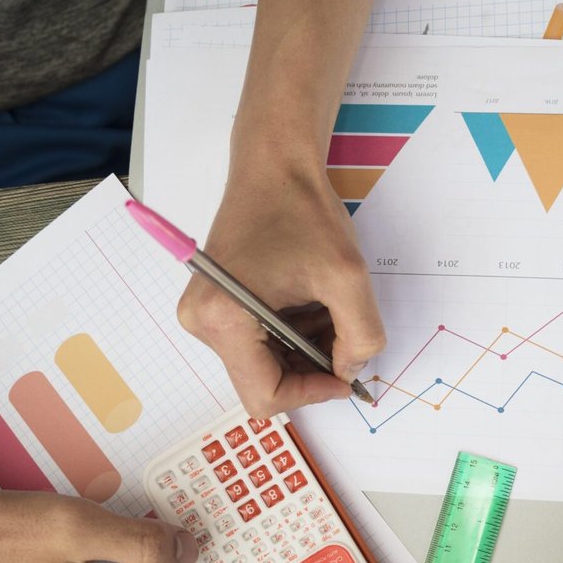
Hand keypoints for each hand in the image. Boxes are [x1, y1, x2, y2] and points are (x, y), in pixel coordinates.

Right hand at [178, 162, 386, 416]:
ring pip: (263, 364)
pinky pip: (256, 343)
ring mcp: (204, 315)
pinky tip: (307, 302)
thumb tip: (350, 372)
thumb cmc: (302, 211)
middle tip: (341, 336)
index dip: (311, 393)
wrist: (274, 166)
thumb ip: (360, 337)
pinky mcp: (214, 306)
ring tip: (324, 307)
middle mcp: (202, 324)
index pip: (265, 395)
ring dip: (302, 349)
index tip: (343, 375)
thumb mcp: (347, 277)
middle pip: (262, 382)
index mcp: (224, 320)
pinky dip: (290, 334)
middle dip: (309, 368)